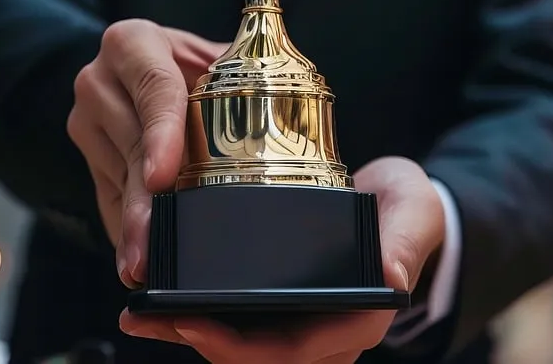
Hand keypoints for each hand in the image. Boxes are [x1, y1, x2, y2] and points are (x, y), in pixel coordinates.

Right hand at [67, 19, 226, 285]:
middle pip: (132, 145)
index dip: (161, 135)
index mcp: (133, 43)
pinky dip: (126, 229)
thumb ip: (247, 75)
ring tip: (145, 262)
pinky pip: (107, 199)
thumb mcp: (218, 59)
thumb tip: (294, 115)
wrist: (149, 69)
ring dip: (135, 223)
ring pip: (118, 179)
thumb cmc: (196, 66)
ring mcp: (86, 121)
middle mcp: (100, 79)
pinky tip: (136, 258)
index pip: (153, 88)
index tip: (163, 177)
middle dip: (145, 199)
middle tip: (151, 244)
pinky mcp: (87, 157)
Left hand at [119, 157, 445, 363]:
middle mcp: (324, 335)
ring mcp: (300, 325)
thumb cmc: (409, 211)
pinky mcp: (280, 309)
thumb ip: (405, 241)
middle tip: (145, 317)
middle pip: (252, 356)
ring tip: (138, 312)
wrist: (399, 204)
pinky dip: (196, 316)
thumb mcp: (414, 213)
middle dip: (195, 340)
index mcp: (355, 322)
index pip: (293, 351)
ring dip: (186, 332)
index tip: (192, 321)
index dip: (239, 346)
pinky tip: (158, 302)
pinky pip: (235, 325)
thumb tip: (393, 279)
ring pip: (237, 346)